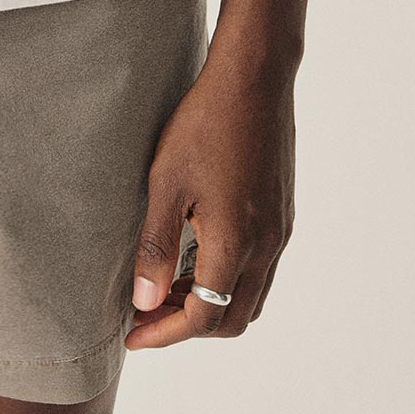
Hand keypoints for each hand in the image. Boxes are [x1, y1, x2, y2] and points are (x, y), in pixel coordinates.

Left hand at [124, 37, 295, 349]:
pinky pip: (261, 270)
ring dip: (210, 305)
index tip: (131, 335)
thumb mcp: (166, 182)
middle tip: (146, 312)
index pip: (203, 319)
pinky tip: (198, 255)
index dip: (163, 334)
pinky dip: (228, 280)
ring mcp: (280, 231)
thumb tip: (143, 301)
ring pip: (250, 297)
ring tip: (167, 286)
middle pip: (232, 320)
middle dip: (188, 327)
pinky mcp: (283, 213)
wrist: (255, 78)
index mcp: (236, 245)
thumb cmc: (204, 124)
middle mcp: (267, 247)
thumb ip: (156, 246)